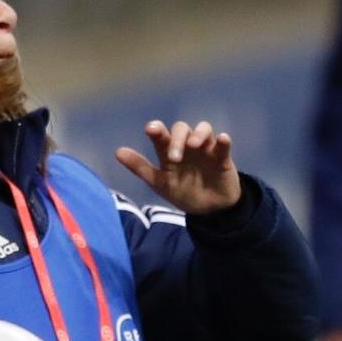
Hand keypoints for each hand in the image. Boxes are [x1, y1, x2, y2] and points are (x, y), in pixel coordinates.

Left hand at [114, 119, 241, 215]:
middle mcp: (187, 146)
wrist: (209, 210)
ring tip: (194, 145)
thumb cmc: (183, 192)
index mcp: (170, 151)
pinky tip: (222, 139)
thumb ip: (140, 168)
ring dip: (198, 134)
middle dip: (177, 139)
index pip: (162, 135)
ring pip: (203, 129)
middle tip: (174, 157)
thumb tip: (117, 152)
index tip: (151, 129)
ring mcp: (206, 149)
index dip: (157, 130)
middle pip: (182, 129)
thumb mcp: (160, 183)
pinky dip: (223, 141)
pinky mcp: (223, 157)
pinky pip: (224, 145)